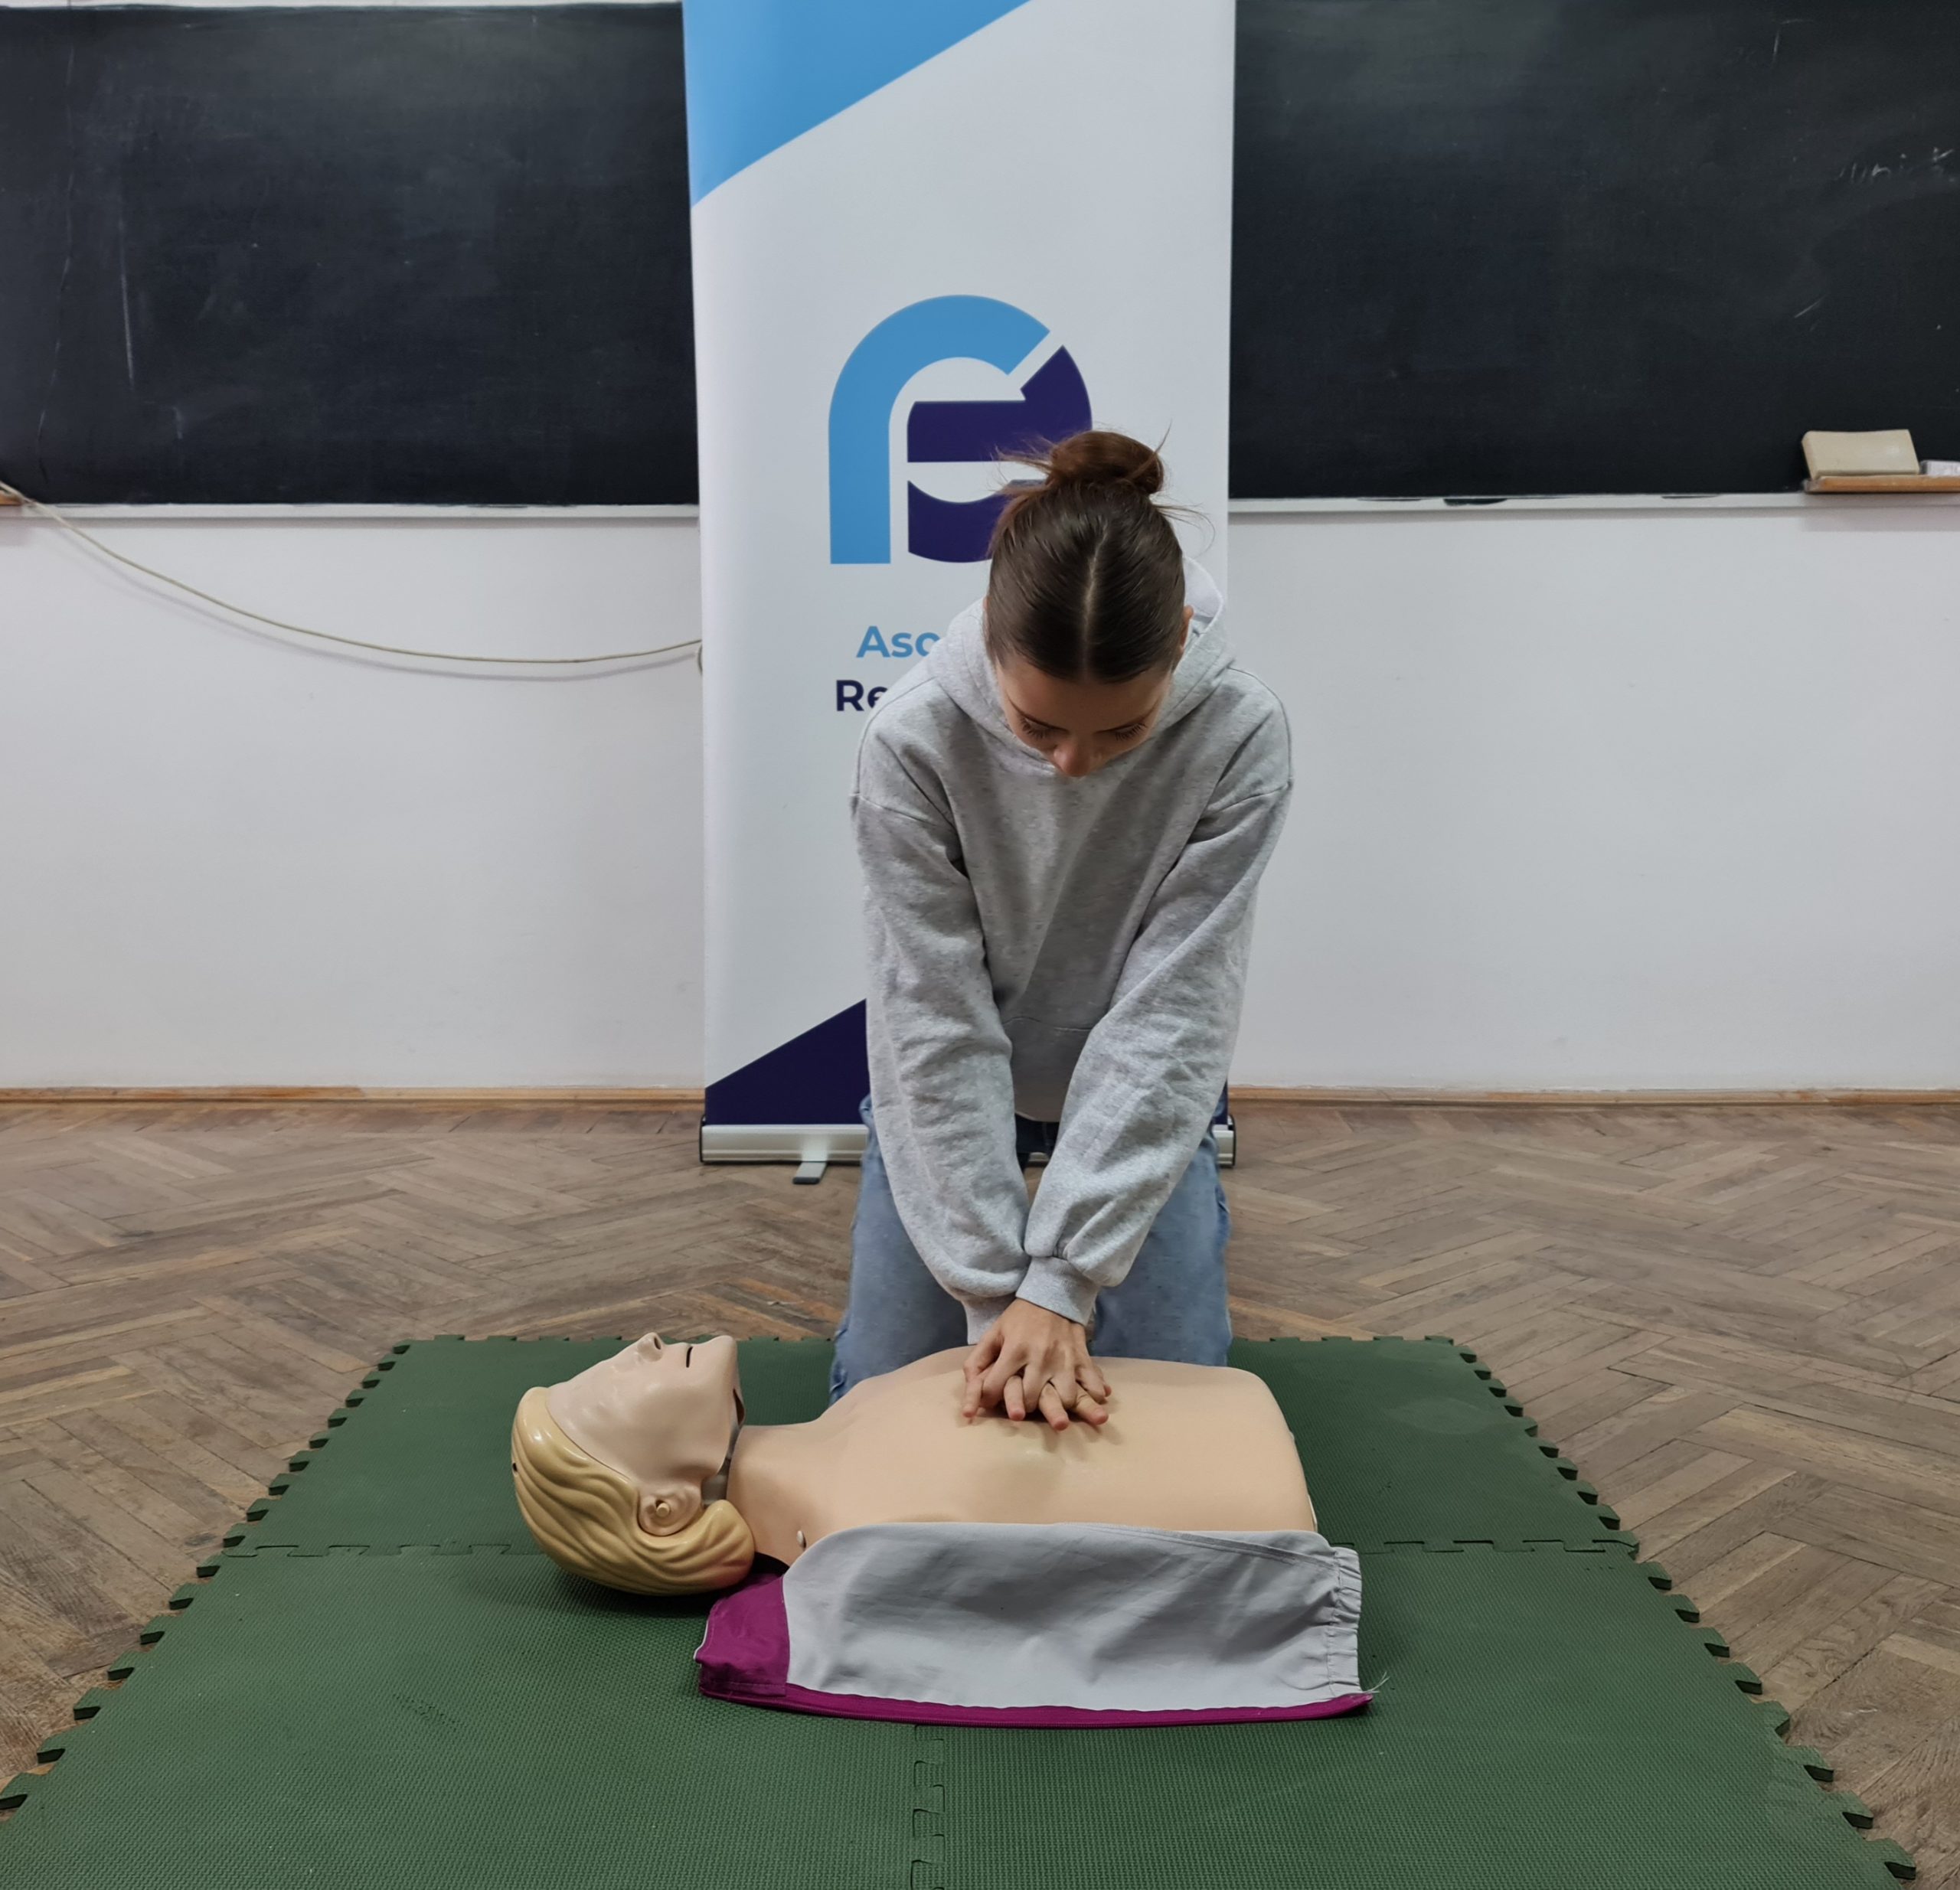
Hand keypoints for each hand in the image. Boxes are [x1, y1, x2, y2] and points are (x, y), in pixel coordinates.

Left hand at [962, 1300, 1111, 1430]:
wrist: (1053, 1295)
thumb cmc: (1020, 1319)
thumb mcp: (994, 1333)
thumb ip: (977, 1361)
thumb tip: (970, 1390)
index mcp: (1015, 1349)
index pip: (997, 1387)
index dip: (989, 1400)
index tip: (990, 1403)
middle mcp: (1040, 1357)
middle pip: (1031, 1398)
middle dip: (1024, 1408)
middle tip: (1021, 1411)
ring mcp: (1064, 1359)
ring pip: (1064, 1397)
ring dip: (1058, 1408)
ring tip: (1052, 1411)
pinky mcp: (1083, 1358)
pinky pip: (1091, 1383)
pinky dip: (1092, 1396)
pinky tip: (1091, 1401)